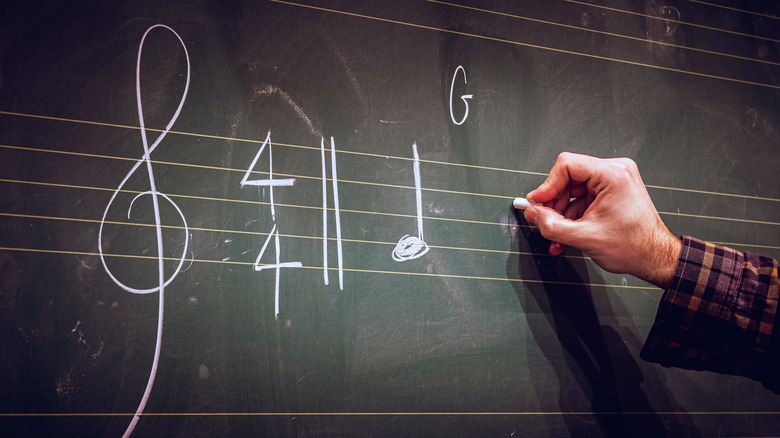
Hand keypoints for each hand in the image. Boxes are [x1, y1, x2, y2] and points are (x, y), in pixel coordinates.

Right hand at [522, 153, 681, 288]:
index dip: (547, 185)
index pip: (567, 165)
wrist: (655, 258)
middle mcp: (615, 171)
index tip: (536, 203)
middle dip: (554, 204)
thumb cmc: (634, 246)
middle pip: (568, 178)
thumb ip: (551, 225)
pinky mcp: (613, 192)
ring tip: (558, 237)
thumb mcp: (584, 237)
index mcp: (612, 175)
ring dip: (562, 214)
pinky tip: (567, 235)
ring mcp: (615, 181)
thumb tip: (531, 213)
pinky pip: (583, 198)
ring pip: (573, 190)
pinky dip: (573, 215)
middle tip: (545, 222)